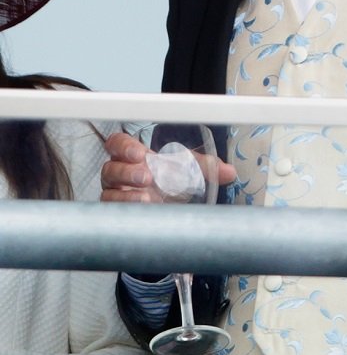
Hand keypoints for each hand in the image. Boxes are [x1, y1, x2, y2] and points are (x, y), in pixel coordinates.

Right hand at [100, 131, 234, 202]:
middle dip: (128, 171)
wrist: (166, 207)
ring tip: (146, 197)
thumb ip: (206, 167)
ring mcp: (116, 192)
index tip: (139, 153)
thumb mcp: (187, 170)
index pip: (117, 144)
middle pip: (111, 167)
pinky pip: (113, 209)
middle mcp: (120, 172)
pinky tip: (141, 208)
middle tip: (146, 176)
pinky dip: (126, 208)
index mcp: (133, 155)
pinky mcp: (117, 210)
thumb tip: (229, 172)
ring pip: (109, 191)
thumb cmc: (170, 182)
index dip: (124, 146)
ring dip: (127, 193)